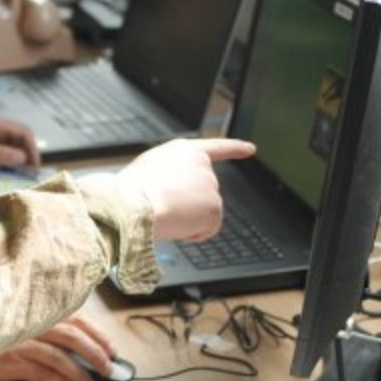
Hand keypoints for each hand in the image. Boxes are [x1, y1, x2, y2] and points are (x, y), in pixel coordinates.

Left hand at [0, 116, 39, 168]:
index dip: (32, 148)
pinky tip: (10, 168)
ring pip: (13, 144)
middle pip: (21, 137)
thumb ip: (2, 155)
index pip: (24, 132)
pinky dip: (9, 158)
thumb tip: (23, 158)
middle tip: (31, 169)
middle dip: (28, 152)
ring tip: (22, 171)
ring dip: (19, 156)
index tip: (35, 164)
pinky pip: (4, 149)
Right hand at [0, 313, 116, 380]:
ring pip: (61, 358)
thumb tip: (78, 344)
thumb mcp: (20, 322)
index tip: (112, 348)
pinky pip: (45, 373)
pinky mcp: (12, 361)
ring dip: (82, 374)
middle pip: (73, 336)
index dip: (97, 334)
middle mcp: (32, 323)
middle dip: (97, 353)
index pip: (76, 318)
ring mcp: (21, 341)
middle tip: (110, 368)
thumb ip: (44, 325)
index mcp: (37, 310)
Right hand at [116, 137, 255, 241]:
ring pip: (203, 213)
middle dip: (187, 205)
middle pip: (203, 192)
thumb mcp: (147, 171)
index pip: (215, 147)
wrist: (133, 204)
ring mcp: (210, 185)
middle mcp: (201, 165)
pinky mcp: (215, 207)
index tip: (250, 149)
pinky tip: (175, 224)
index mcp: (183, 151)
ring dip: (186, 219)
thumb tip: (173, 197)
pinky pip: (205, 229)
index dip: (234, 148)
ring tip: (164, 212)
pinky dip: (191, 233)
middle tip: (161, 206)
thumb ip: (169, 175)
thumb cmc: (130, 190)